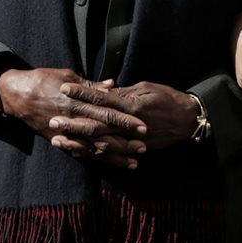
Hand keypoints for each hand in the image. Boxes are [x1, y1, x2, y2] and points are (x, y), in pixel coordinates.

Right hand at [0, 68, 146, 168]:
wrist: (18, 94)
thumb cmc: (44, 79)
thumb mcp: (68, 76)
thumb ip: (91, 85)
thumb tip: (112, 85)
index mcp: (78, 101)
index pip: (107, 112)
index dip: (126, 120)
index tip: (143, 125)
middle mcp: (74, 119)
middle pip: (104, 133)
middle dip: (125, 141)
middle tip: (145, 146)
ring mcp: (67, 132)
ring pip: (94, 148)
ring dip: (115, 155)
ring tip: (134, 162)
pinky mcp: (60, 140)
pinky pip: (80, 153)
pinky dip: (96, 159)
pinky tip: (110, 164)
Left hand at [58, 81, 198, 151]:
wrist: (188, 120)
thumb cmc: (168, 98)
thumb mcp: (145, 88)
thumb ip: (123, 92)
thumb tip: (104, 91)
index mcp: (130, 104)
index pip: (100, 98)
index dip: (82, 93)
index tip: (64, 88)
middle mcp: (128, 124)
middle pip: (95, 124)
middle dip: (73, 123)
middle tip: (53, 120)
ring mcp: (131, 139)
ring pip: (99, 143)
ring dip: (78, 142)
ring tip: (58, 140)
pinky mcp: (134, 149)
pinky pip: (110, 154)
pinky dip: (93, 154)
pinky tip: (77, 153)